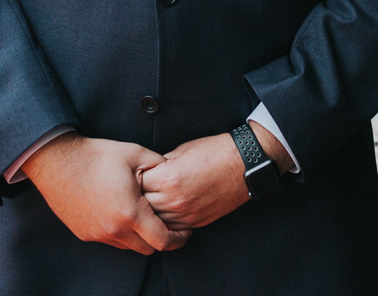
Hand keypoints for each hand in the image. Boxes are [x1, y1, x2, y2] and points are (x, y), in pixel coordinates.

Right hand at [23, 134, 189, 253]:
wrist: (58, 162)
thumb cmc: (98, 156)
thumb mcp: (136, 154)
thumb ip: (160, 165)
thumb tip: (174, 172)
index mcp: (131, 213)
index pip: (162, 241)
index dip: (179, 238)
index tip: (185, 231)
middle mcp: (114, 230)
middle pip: (147, 248)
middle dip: (161, 239)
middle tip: (168, 224)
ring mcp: (97, 234)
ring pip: (128, 246)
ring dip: (140, 236)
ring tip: (145, 216)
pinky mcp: (84, 234)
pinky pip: (110, 240)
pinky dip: (121, 233)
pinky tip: (122, 213)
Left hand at [139, 121, 291, 230]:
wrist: (243, 164)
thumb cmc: (214, 151)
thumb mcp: (181, 150)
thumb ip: (160, 165)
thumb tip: (146, 174)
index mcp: (167, 178)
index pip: (136, 185)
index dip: (134, 179)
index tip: (135, 175)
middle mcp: (173, 200)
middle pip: (141, 206)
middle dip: (138, 197)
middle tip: (138, 190)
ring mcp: (185, 214)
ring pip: (154, 221)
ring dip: (151, 212)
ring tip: (151, 201)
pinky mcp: (195, 222)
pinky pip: (171, 228)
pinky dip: (166, 221)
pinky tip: (167, 210)